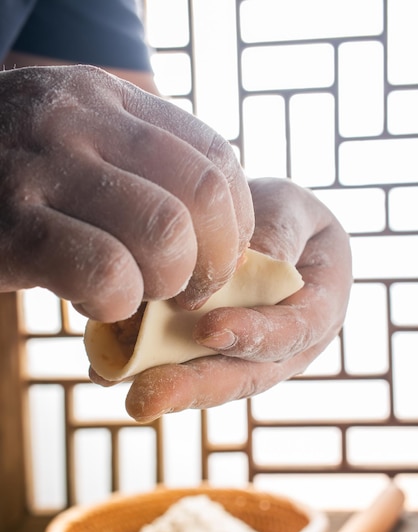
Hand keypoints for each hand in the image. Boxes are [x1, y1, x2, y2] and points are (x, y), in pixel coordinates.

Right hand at [0, 65, 253, 321]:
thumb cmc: (12, 175)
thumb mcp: (76, 145)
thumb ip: (139, 168)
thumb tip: (219, 232)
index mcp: (108, 99)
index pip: (215, 156)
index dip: (235, 220)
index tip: (218, 256)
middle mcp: (80, 118)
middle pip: (203, 195)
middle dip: (214, 260)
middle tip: (189, 290)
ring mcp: (42, 166)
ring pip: (163, 234)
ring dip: (168, 283)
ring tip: (140, 294)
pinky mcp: (10, 226)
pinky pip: (104, 273)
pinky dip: (117, 301)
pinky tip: (97, 302)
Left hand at [125, 177, 351, 420]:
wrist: (269, 232)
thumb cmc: (287, 218)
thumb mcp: (292, 210)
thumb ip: (278, 232)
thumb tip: (246, 261)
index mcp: (318, 312)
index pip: (292, 332)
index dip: (253, 336)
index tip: (207, 331)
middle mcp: (284, 347)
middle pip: (245, 375)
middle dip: (196, 387)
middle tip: (147, 398)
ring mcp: (246, 355)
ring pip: (211, 379)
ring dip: (167, 387)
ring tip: (125, 394)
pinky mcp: (212, 352)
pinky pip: (182, 363)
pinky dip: (145, 367)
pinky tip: (107, 372)